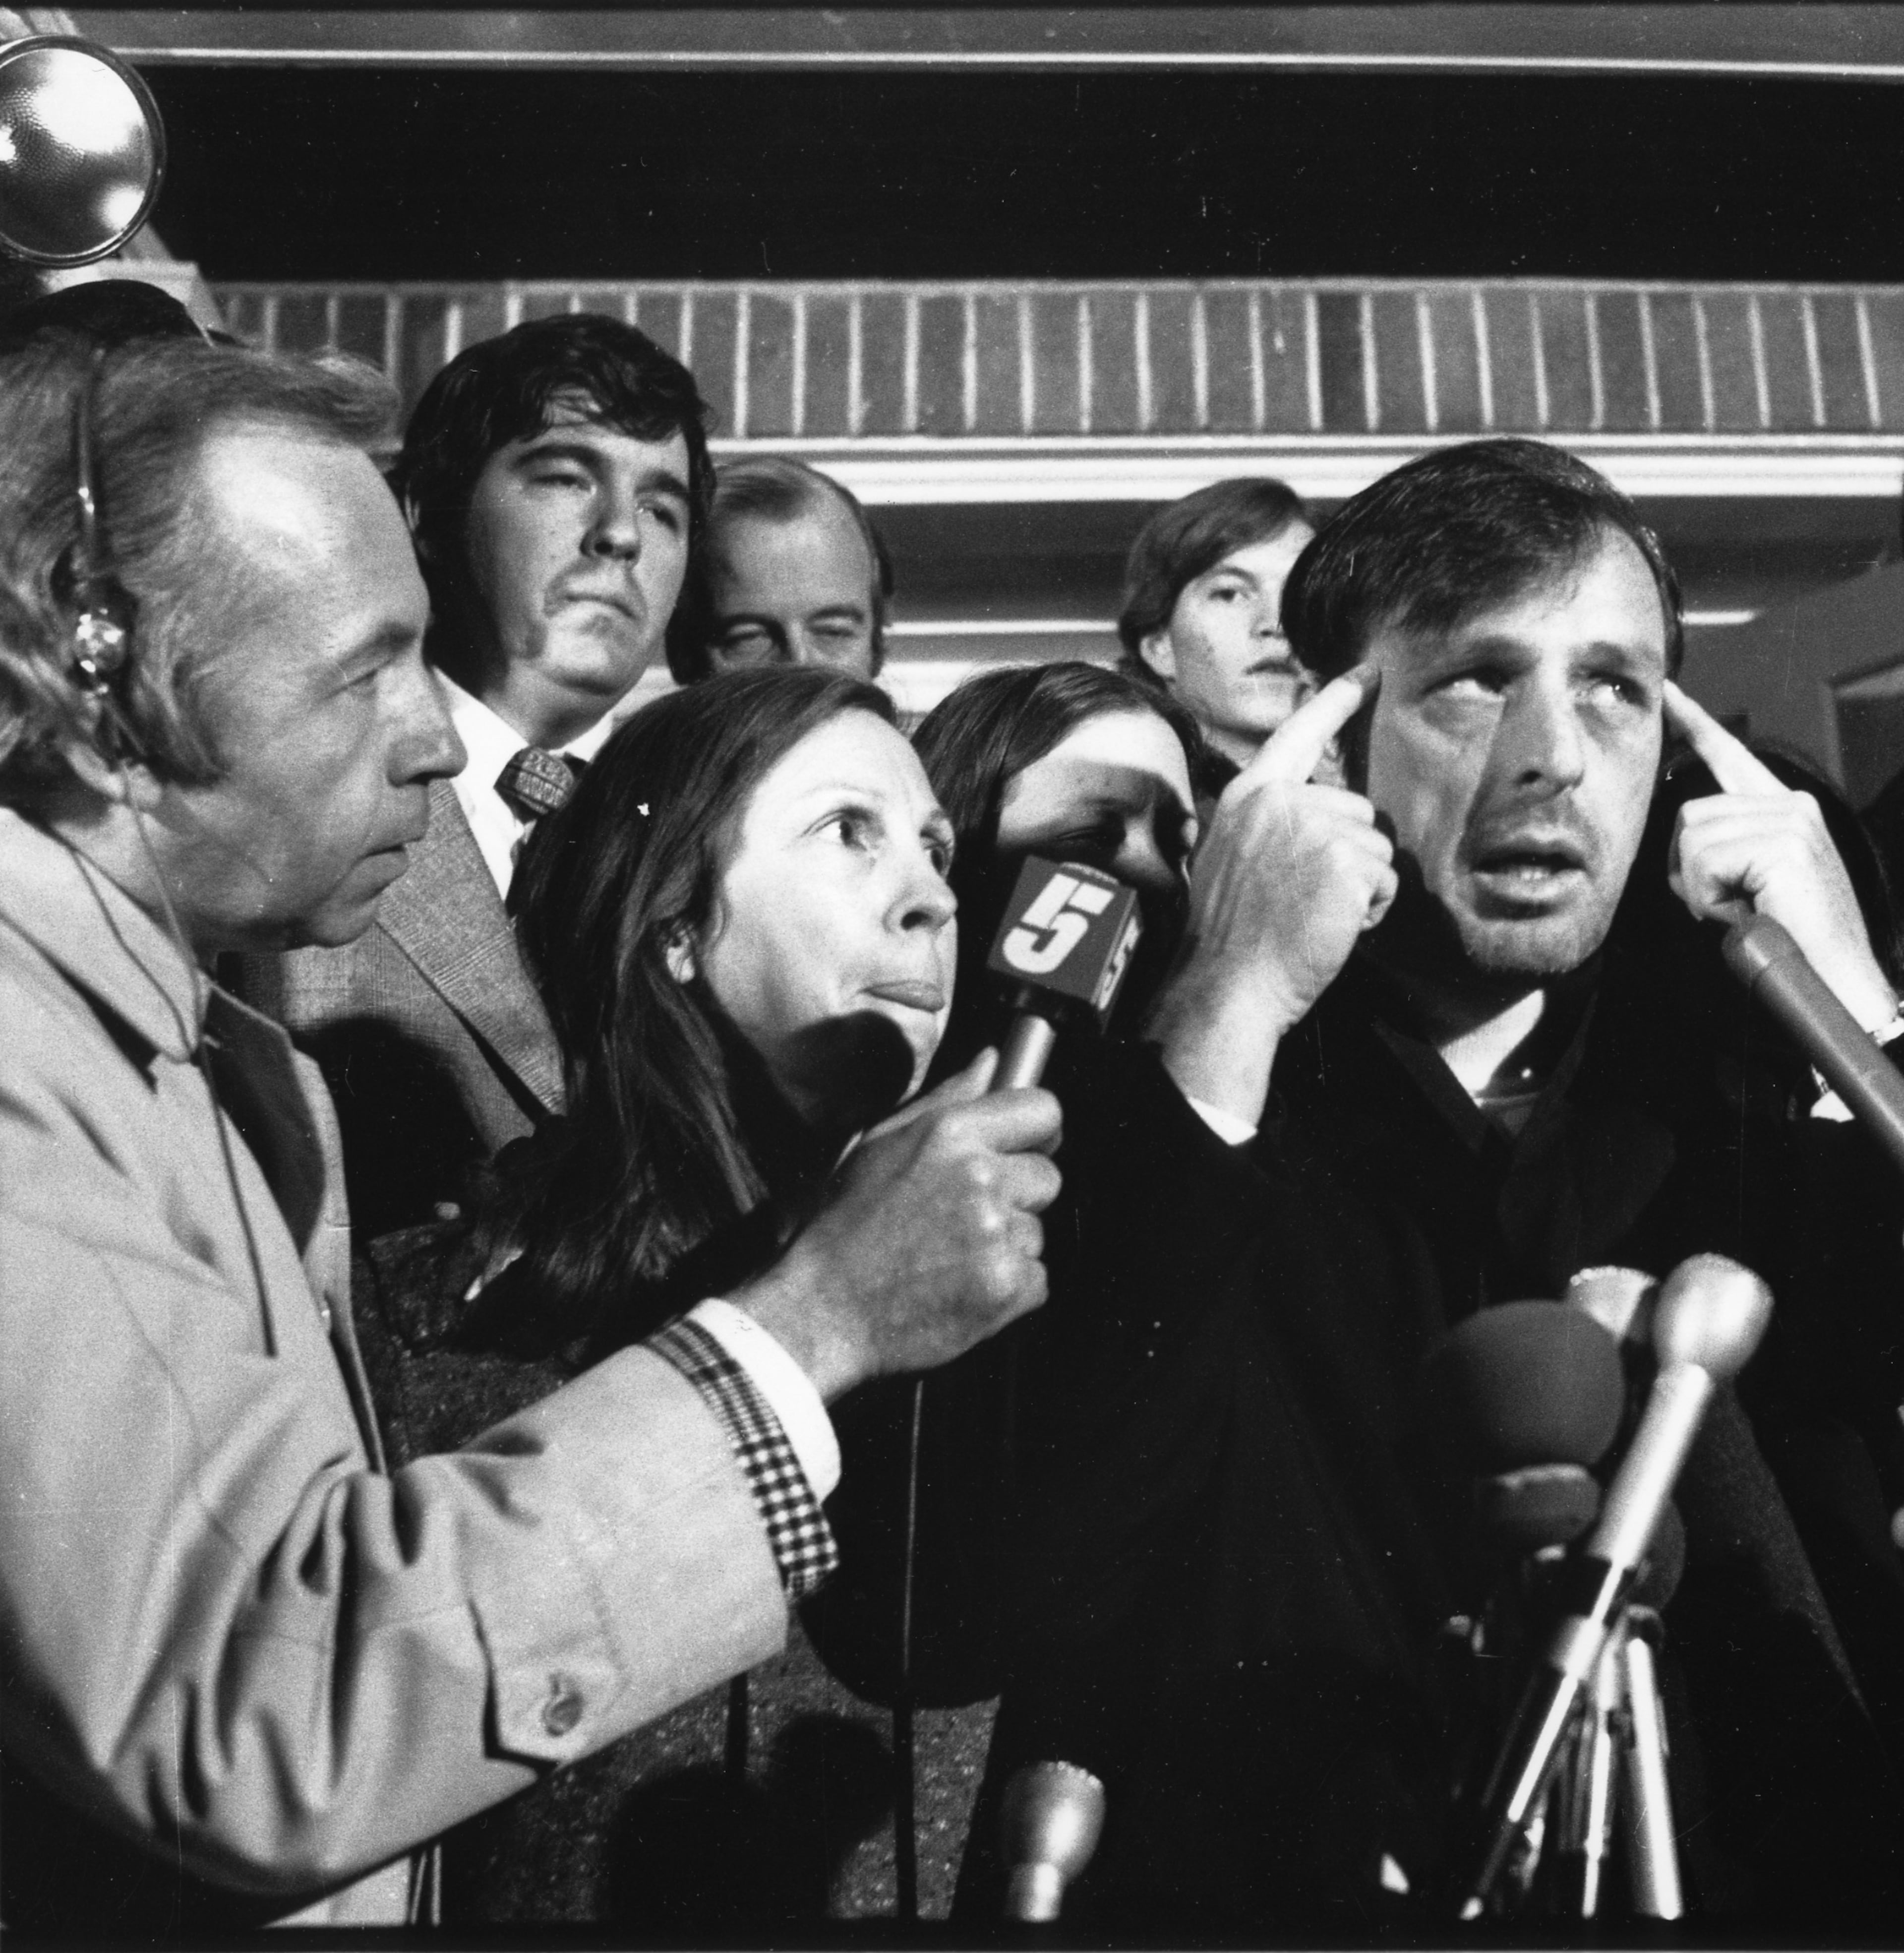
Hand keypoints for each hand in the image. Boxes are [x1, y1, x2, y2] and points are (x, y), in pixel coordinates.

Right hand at [729, 1049, 1062, 1397]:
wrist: (823, 1310)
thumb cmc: (846, 1227)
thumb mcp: (882, 1145)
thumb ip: (947, 1099)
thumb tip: (993, 1060)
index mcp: (949, 1133)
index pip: (1043, 1110)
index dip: (1039, 1131)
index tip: (1028, 1147)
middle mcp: (979, 1177)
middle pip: (1047, 1175)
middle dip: (1018, 1196)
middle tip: (965, 1217)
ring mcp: (996, 1233)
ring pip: (1037, 1231)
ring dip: (1007, 1245)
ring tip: (950, 1257)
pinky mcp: (1007, 1286)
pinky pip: (1038, 1279)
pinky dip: (1009, 1288)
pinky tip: (961, 1288)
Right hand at [1148, 669, 1396, 1124]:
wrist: (1226, 986)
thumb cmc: (1231, 939)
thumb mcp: (1231, 861)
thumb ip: (1263, 825)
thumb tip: (1304, 811)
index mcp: (1247, 797)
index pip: (1298, 735)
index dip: (1336, 701)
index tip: (1368, 672)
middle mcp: (1277, 800)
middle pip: (1356, 809)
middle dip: (1348, 857)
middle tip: (1306, 900)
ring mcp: (1311, 826)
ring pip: (1375, 846)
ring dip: (1361, 887)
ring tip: (1316, 915)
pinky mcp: (1343, 859)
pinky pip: (1386, 879)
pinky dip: (1371, 911)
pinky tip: (1333, 927)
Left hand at [1664, 680, 1896, 1031]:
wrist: (1834, 978)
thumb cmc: (1789, 937)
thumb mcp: (1750, 881)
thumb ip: (1725, 846)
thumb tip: (1686, 836)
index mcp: (1783, 809)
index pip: (1731, 756)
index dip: (1696, 725)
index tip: (1668, 694)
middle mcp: (1790, 804)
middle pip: (1690, 816)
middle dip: (1693, 870)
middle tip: (1735, 903)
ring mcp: (1791, 821)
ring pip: (1692, 840)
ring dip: (1703, 888)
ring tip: (1748, 909)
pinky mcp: (1784, 844)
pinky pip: (1704, 865)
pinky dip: (1712, 899)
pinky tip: (1750, 912)